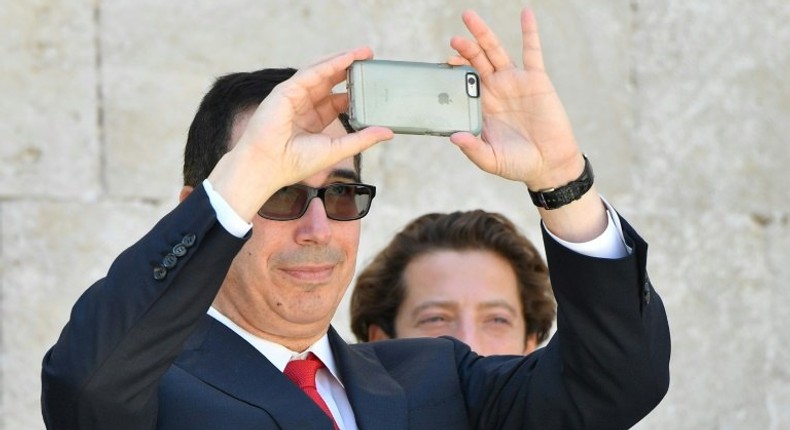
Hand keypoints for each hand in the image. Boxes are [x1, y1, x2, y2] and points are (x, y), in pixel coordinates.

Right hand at [208, 47, 393, 219]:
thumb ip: (363, 139)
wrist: (268, 166)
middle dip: (350, 68)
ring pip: (321, 71)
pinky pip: (311, 73)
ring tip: (362, 52)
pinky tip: (346, 59)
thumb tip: (388, 132)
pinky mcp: (286, 91)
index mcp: (314, 119)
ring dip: (342, 60)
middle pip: (330, 80)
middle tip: (370, 56)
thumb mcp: (338, 148)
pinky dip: (329, 64)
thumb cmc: (296, 162)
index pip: (337, 99)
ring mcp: (294, 96)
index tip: (373, 83)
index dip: (354, 89)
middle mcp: (304, 105)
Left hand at [448, 9, 583, 190]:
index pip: (462, 83)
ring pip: (496, 52)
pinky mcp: (536, 80)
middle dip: (464, 48)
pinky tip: (526, 13)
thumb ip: (472, 149)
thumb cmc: (519, 164)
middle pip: (476, 62)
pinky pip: (532, 51)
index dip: (454, 71)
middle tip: (453, 37)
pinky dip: (530, 32)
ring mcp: (515, 83)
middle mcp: (495, 91)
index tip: (444, 63)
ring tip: (469, 17)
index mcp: (481, 107)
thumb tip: (454, 137)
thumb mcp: (491, 160)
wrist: (549, 165)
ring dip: (484, 34)